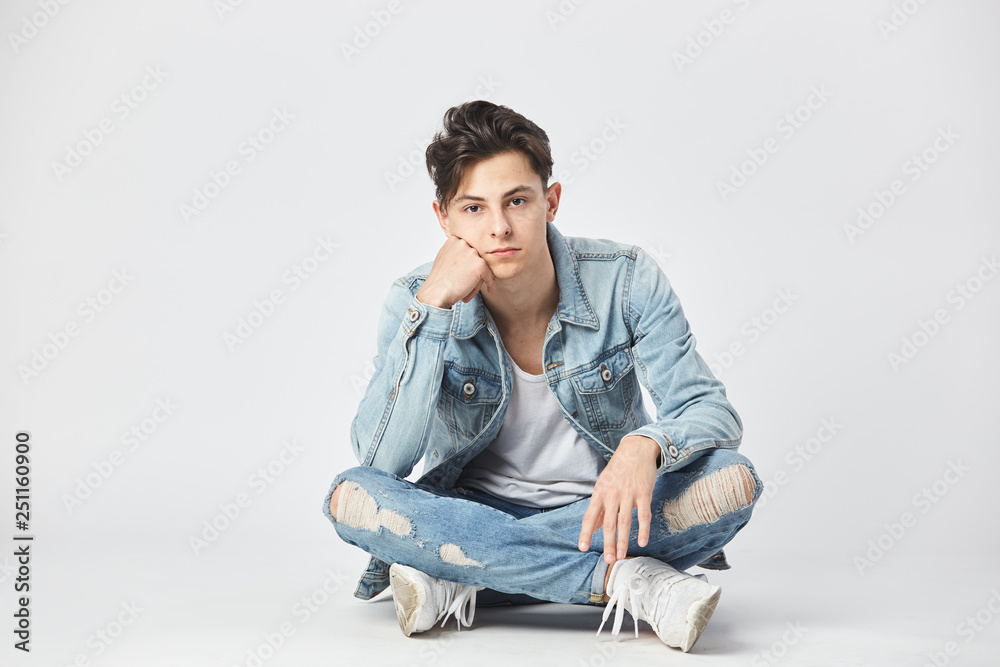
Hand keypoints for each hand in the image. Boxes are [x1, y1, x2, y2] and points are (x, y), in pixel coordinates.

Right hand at [415, 235, 495, 308]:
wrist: (436, 293)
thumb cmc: (439, 280)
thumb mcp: (444, 257)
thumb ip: (456, 251)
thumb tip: (469, 251)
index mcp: (454, 239)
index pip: (470, 250)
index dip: (468, 264)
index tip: (463, 274)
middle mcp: (464, 242)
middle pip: (477, 258)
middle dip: (473, 272)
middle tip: (462, 283)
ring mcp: (472, 252)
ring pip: (483, 267)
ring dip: (478, 280)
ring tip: (465, 290)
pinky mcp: (480, 264)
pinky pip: (489, 275)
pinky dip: (490, 284)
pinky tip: (489, 290)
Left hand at [578, 435, 659, 564]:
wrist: (636, 450)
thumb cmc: (618, 470)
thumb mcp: (604, 486)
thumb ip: (599, 508)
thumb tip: (594, 527)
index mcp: (599, 493)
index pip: (590, 516)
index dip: (586, 532)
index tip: (583, 547)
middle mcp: (612, 495)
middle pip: (608, 523)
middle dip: (607, 543)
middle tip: (608, 559)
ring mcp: (628, 494)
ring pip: (625, 522)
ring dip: (622, 541)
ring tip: (620, 556)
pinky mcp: (644, 493)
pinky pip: (644, 515)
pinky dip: (643, 530)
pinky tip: (642, 542)